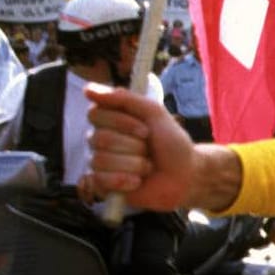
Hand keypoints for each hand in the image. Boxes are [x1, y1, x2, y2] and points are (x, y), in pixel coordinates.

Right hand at [84, 85, 195, 211]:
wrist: (186, 174)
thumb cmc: (171, 142)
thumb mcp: (153, 112)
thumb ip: (123, 98)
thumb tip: (88, 88)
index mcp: (108, 120)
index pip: (94, 114)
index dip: (122, 123)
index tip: (145, 130)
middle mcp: (100, 140)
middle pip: (99, 138)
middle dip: (133, 146)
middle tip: (149, 150)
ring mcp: (100, 163)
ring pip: (101, 160)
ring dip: (133, 164)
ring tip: (147, 166)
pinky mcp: (103, 186)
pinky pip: (100, 181)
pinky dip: (124, 181)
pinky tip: (137, 181)